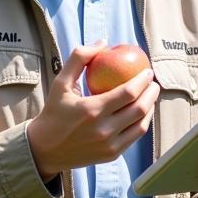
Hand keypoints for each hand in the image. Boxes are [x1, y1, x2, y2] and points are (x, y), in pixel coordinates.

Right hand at [26, 45, 158, 179]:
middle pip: (139, 108)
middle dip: (152, 93)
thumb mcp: (61, 82)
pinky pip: (134, 137)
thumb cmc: (54, 112)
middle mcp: (103, 130)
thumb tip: (103, 42)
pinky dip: (142, 123)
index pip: (128, 92)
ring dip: (150, 108)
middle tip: (153, 83)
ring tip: (151, 96)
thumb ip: (79, 58)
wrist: (44, 149)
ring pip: (141, 125)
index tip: (148, 71)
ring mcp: (109, 145)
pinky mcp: (112, 155)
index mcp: (91, 110)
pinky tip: (143, 112)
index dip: (143, 80)